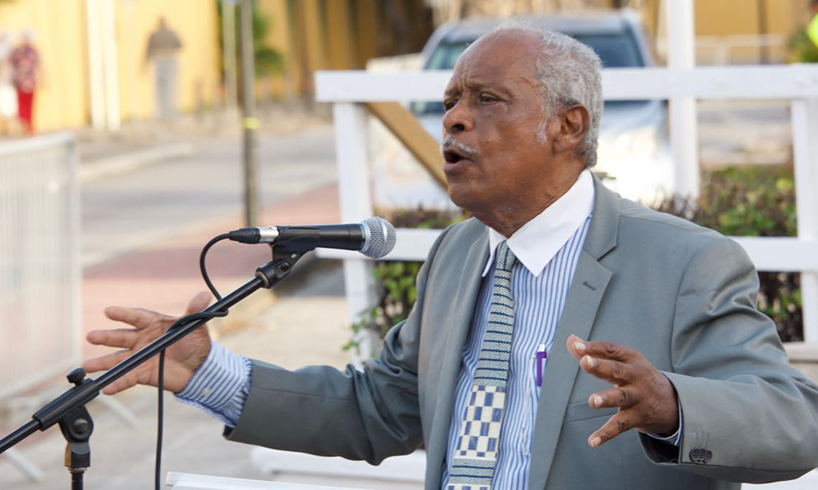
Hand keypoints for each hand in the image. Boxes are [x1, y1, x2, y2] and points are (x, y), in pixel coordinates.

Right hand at [82, 292, 212, 394]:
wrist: (200, 369)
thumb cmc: (196, 344)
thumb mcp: (196, 327)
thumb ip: (195, 312)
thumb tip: (204, 294)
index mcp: (154, 324)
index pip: (137, 317)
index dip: (123, 314)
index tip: (109, 311)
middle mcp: (143, 339)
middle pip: (121, 336)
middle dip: (106, 337)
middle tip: (91, 336)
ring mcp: (140, 357)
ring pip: (118, 359)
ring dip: (102, 362)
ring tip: (87, 365)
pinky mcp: (142, 373)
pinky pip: (127, 378)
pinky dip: (117, 383)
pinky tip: (106, 388)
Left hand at [566, 334, 678, 447]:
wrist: (671, 402)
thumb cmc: (635, 376)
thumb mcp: (621, 362)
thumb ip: (594, 353)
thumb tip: (571, 340)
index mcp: (630, 359)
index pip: (610, 350)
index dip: (593, 348)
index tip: (576, 346)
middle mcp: (635, 376)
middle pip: (617, 370)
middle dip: (601, 366)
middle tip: (584, 362)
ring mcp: (638, 397)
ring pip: (621, 397)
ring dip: (607, 398)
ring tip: (593, 401)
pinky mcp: (637, 417)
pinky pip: (620, 425)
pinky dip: (606, 434)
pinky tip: (592, 441)